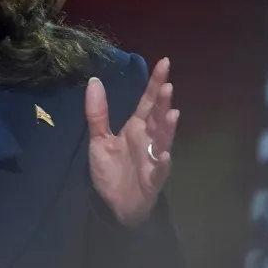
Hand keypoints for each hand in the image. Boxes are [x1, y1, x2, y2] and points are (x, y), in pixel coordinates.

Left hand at [85, 57, 179, 227]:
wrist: (114, 205)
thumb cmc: (112, 171)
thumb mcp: (99, 140)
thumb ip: (97, 113)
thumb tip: (95, 81)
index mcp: (136, 128)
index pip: (147, 102)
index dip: (155, 83)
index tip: (164, 62)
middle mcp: (149, 140)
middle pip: (157, 117)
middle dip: (163, 102)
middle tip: (168, 86)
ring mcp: (153, 159)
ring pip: (163, 140)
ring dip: (168, 128)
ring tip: (172, 113)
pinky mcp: (152, 180)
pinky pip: (159, 170)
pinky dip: (162, 162)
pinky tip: (164, 153)